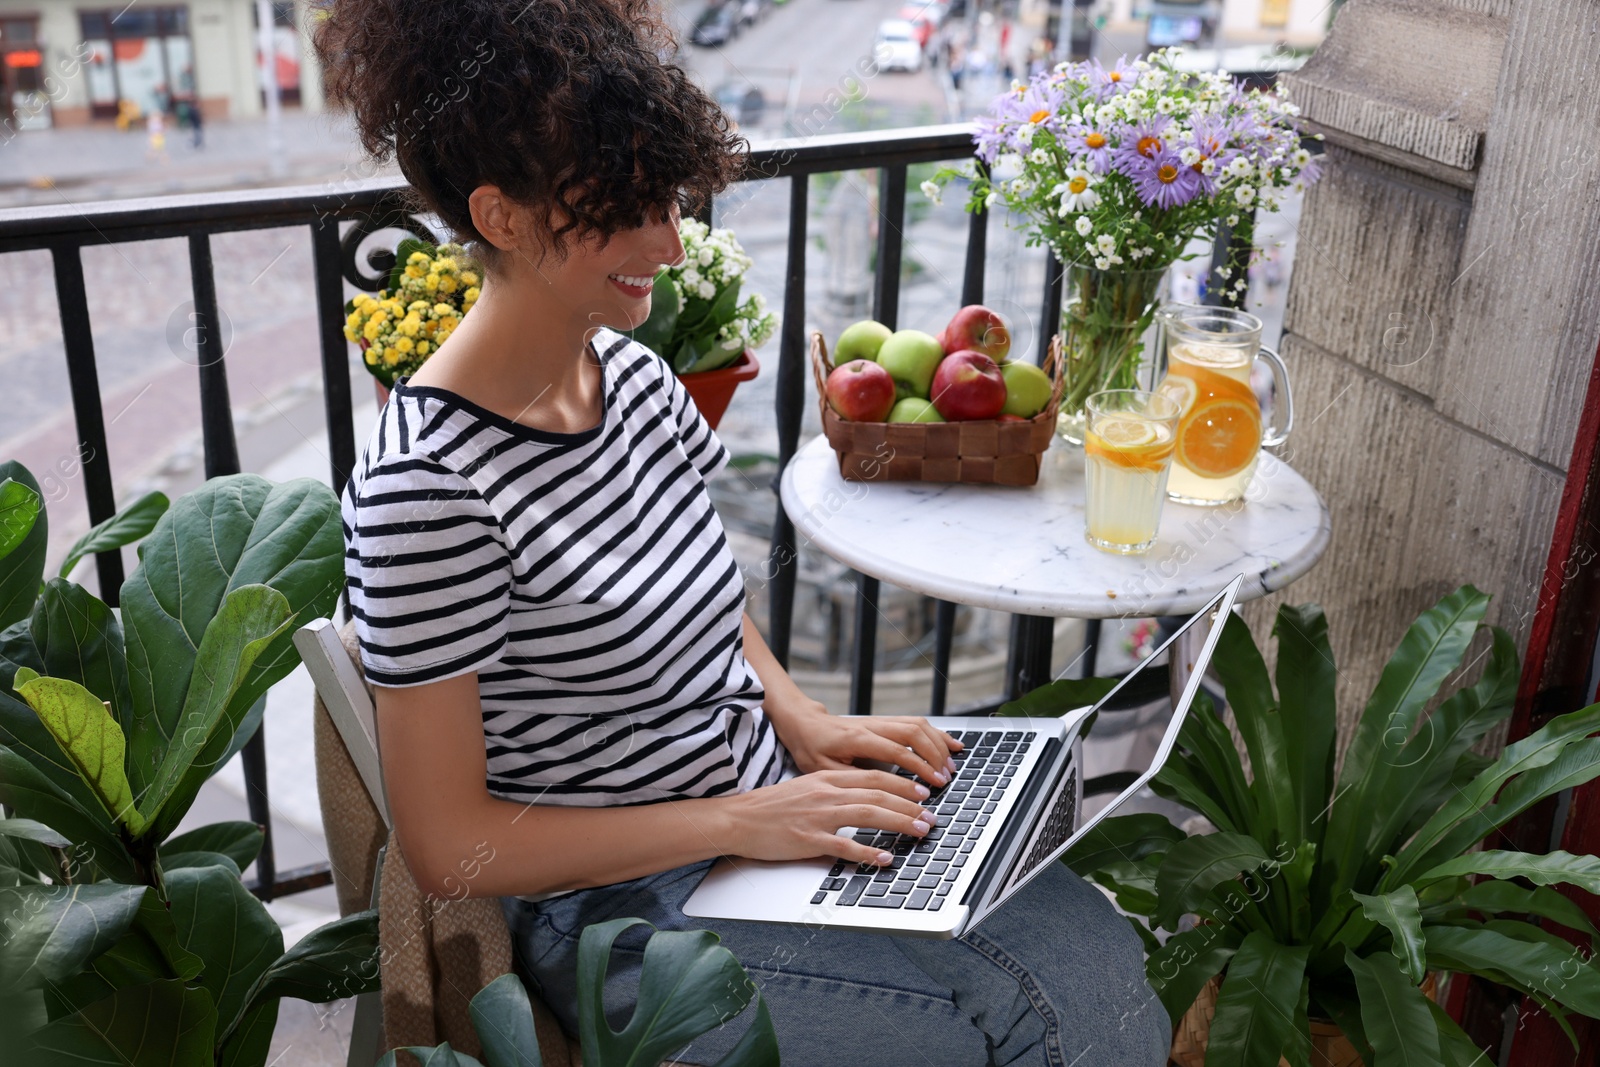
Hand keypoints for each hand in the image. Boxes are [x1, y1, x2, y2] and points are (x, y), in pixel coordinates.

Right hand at [724, 768, 936, 866]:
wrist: (739, 819)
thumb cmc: (772, 807)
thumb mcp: (807, 787)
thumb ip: (835, 790)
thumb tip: (866, 798)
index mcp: (826, 778)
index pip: (873, 777)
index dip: (902, 784)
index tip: (922, 793)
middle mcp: (826, 793)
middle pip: (877, 794)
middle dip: (910, 805)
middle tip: (931, 815)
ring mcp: (818, 816)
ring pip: (868, 814)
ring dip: (899, 822)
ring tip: (920, 831)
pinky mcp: (808, 839)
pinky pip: (844, 845)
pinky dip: (868, 851)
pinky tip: (884, 858)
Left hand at [778, 710, 962, 789]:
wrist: (804, 723)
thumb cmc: (810, 748)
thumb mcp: (822, 770)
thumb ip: (850, 780)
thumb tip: (878, 794)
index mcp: (857, 738)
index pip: (897, 751)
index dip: (919, 767)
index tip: (933, 784)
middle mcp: (872, 725)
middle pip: (913, 733)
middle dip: (934, 756)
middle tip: (946, 778)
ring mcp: (879, 721)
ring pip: (917, 724)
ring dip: (938, 743)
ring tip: (952, 764)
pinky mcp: (884, 721)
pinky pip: (915, 722)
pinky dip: (935, 732)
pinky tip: (950, 743)